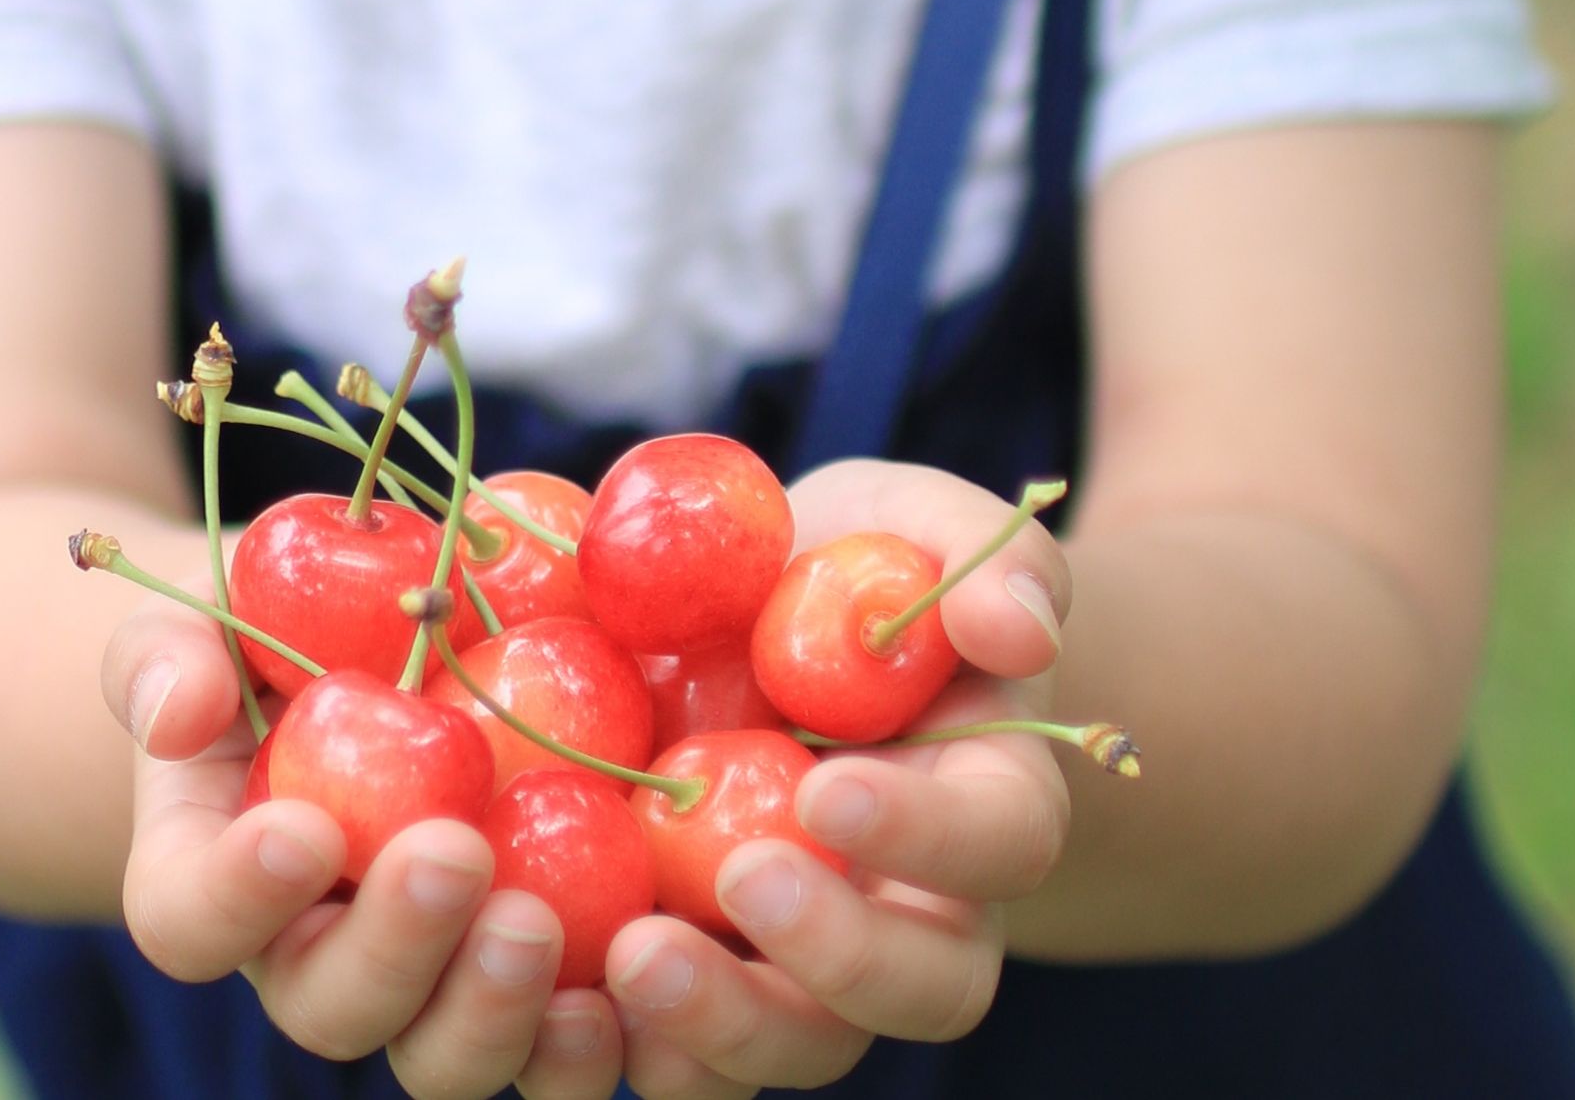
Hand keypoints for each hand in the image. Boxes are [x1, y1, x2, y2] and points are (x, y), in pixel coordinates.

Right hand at [101, 580, 627, 1099]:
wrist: (374, 661)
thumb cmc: (271, 638)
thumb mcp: (203, 620)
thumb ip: (167, 656)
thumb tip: (180, 713)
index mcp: (215, 878)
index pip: (192, 921)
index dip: (238, 897)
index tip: (306, 828)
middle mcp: (313, 956)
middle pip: (330, 1007)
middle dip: (393, 949)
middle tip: (454, 855)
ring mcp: (425, 983)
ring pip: (440, 1055)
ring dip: (488, 1011)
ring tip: (537, 925)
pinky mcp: (522, 982)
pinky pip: (547, 1047)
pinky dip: (584, 1038)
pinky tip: (631, 978)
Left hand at [601, 460, 1071, 1097]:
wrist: (767, 623)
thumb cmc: (859, 569)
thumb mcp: (924, 527)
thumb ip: (991, 563)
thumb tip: (1014, 627)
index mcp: (985, 804)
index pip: (996, 843)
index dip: (926, 832)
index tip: (826, 786)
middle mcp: (914, 911)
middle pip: (918, 989)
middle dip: (836, 956)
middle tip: (739, 880)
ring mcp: (805, 961)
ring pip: (801, 1045)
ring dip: (724, 1024)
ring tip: (631, 958)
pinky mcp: (705, 969)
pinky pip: (687, 1052)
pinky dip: (629, 1041)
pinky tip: (561, 989)